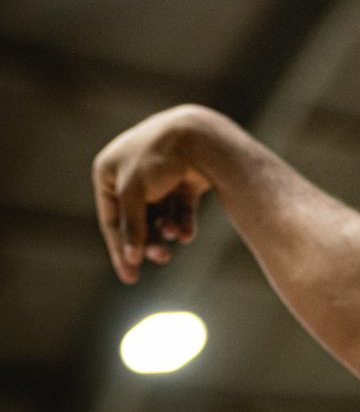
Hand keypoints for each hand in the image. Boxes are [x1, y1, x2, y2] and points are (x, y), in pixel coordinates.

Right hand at [92, 106, 213, 283]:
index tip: (130, 277)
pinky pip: (180, 209)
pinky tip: (188, 233)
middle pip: (137, 220)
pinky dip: (183, 222)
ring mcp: (159, 176)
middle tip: (162, 257)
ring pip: (160, 215)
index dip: (120, 250)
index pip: (110, 219)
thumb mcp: (134, 193)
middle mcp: (131, 173)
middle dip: (149, 240)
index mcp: (108, 171)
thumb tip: (130, 258)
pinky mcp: (184, 179)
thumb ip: (130, 226)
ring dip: (167, 230)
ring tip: (176, 237)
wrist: (199, 135)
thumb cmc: (157, 158)